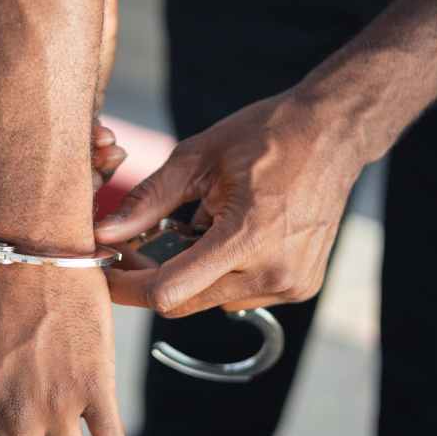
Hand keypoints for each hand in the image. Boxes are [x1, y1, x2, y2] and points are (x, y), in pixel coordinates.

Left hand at [94, 93, 363, 316]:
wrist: (331, 134)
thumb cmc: (265, 136)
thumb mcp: (198, 159)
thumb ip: (148, 201)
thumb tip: (105, 233)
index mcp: (246, 237)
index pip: (169, 291)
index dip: (127, 288)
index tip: (104, 272)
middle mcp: (273, 271)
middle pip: (186, 301)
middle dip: (153, 278)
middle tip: (137, 246)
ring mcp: (291, 283)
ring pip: (212, 301)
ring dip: (191, 275)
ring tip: (197, 228)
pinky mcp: (301, 286)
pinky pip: (242, 295)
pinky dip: (223, 273)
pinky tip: (231, 236)